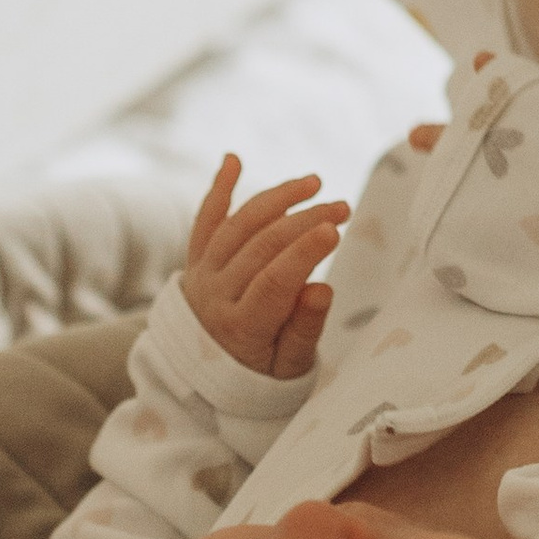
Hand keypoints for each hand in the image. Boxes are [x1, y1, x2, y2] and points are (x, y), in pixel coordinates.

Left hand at [185, 157, 346, 378]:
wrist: (204, 379)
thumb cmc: (260, 375)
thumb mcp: (290, 368)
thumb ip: (304, 330)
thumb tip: (322, 289)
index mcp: (240, 329)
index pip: (273, 282)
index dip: (304, 253)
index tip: (336, 229)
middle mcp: (213, 297)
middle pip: (259, 248)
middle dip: (304, 221)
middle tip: (343, 207)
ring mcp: (201, 275)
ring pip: (236, 226)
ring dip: (276, 199)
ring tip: (314, 184)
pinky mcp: (196, 260)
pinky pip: (204, 220)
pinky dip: (218, 189)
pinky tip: (233, 160)